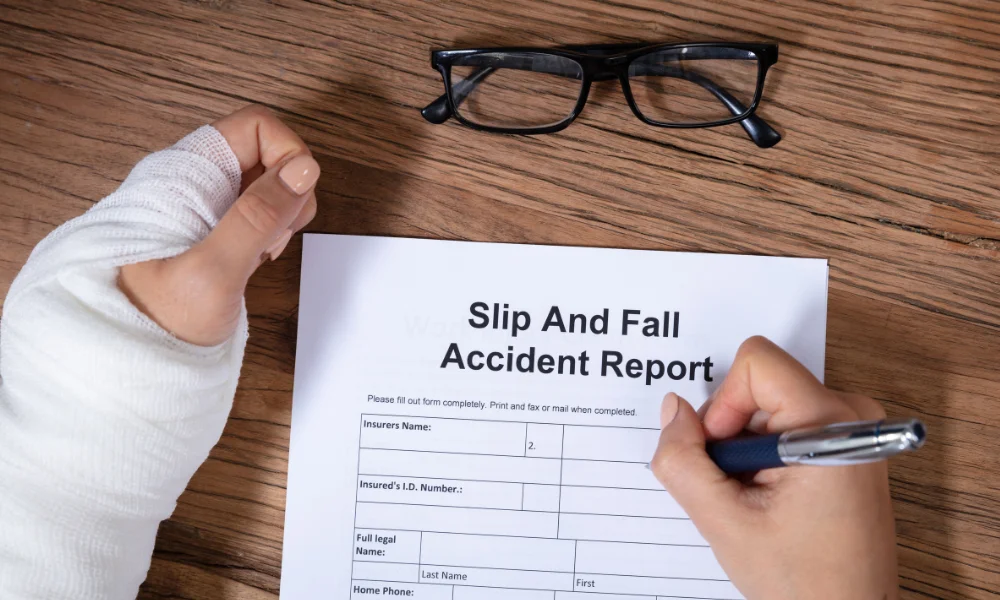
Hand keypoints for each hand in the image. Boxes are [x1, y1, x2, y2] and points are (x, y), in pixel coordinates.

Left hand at [119, 105, 319, 345]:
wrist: (135, 364)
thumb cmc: (158, 322)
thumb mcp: (214, 270)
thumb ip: (257, 216)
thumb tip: (302, 169)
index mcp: (183, 176)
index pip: (254, 126)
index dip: (286, 152)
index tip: (294, 197)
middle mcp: (195, 184)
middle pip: (267, 152)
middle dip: (289, 189)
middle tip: (275, 233)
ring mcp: (208, 209)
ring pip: (269, 183)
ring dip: (283, 214)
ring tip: (262, 253)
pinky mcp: (218, 234)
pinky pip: (261, 214)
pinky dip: (273, 233)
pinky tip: (257, 260)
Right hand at [651, 336, 898, 599]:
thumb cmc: (804, 580)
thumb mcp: (723, 522)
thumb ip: (684, 461)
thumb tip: (673, 409)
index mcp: (831, 423)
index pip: (756, 362)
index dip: (723, 404)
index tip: (727, 454)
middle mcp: (850, 413)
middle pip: (759, 384)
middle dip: (731, 431)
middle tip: (738, 485)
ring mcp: (851, 427)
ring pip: (765, 406)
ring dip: (745, 448)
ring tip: (758, 497)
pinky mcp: (845, 441)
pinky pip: (784, 423)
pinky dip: (763, 455)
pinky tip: (771, 496)